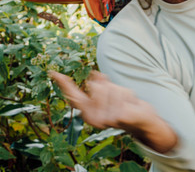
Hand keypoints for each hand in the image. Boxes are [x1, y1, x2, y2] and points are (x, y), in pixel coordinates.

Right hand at [48, 70, 178, 152]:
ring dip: (120, 91)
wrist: (141, 121)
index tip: (54, 72)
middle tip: (116, 98)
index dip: (63, 84)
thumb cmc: (121, 106)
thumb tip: (96, 74)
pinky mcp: (118, 117)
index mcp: (88, 113)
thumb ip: (99, 85)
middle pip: (95, 87)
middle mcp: (93, 119)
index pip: (73, 96)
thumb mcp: (108, 94)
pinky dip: (128, 95)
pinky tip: (131, 105)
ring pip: (110, 89)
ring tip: (125, 102)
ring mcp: (105, 119)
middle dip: (107, 86)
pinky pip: (121, 94)